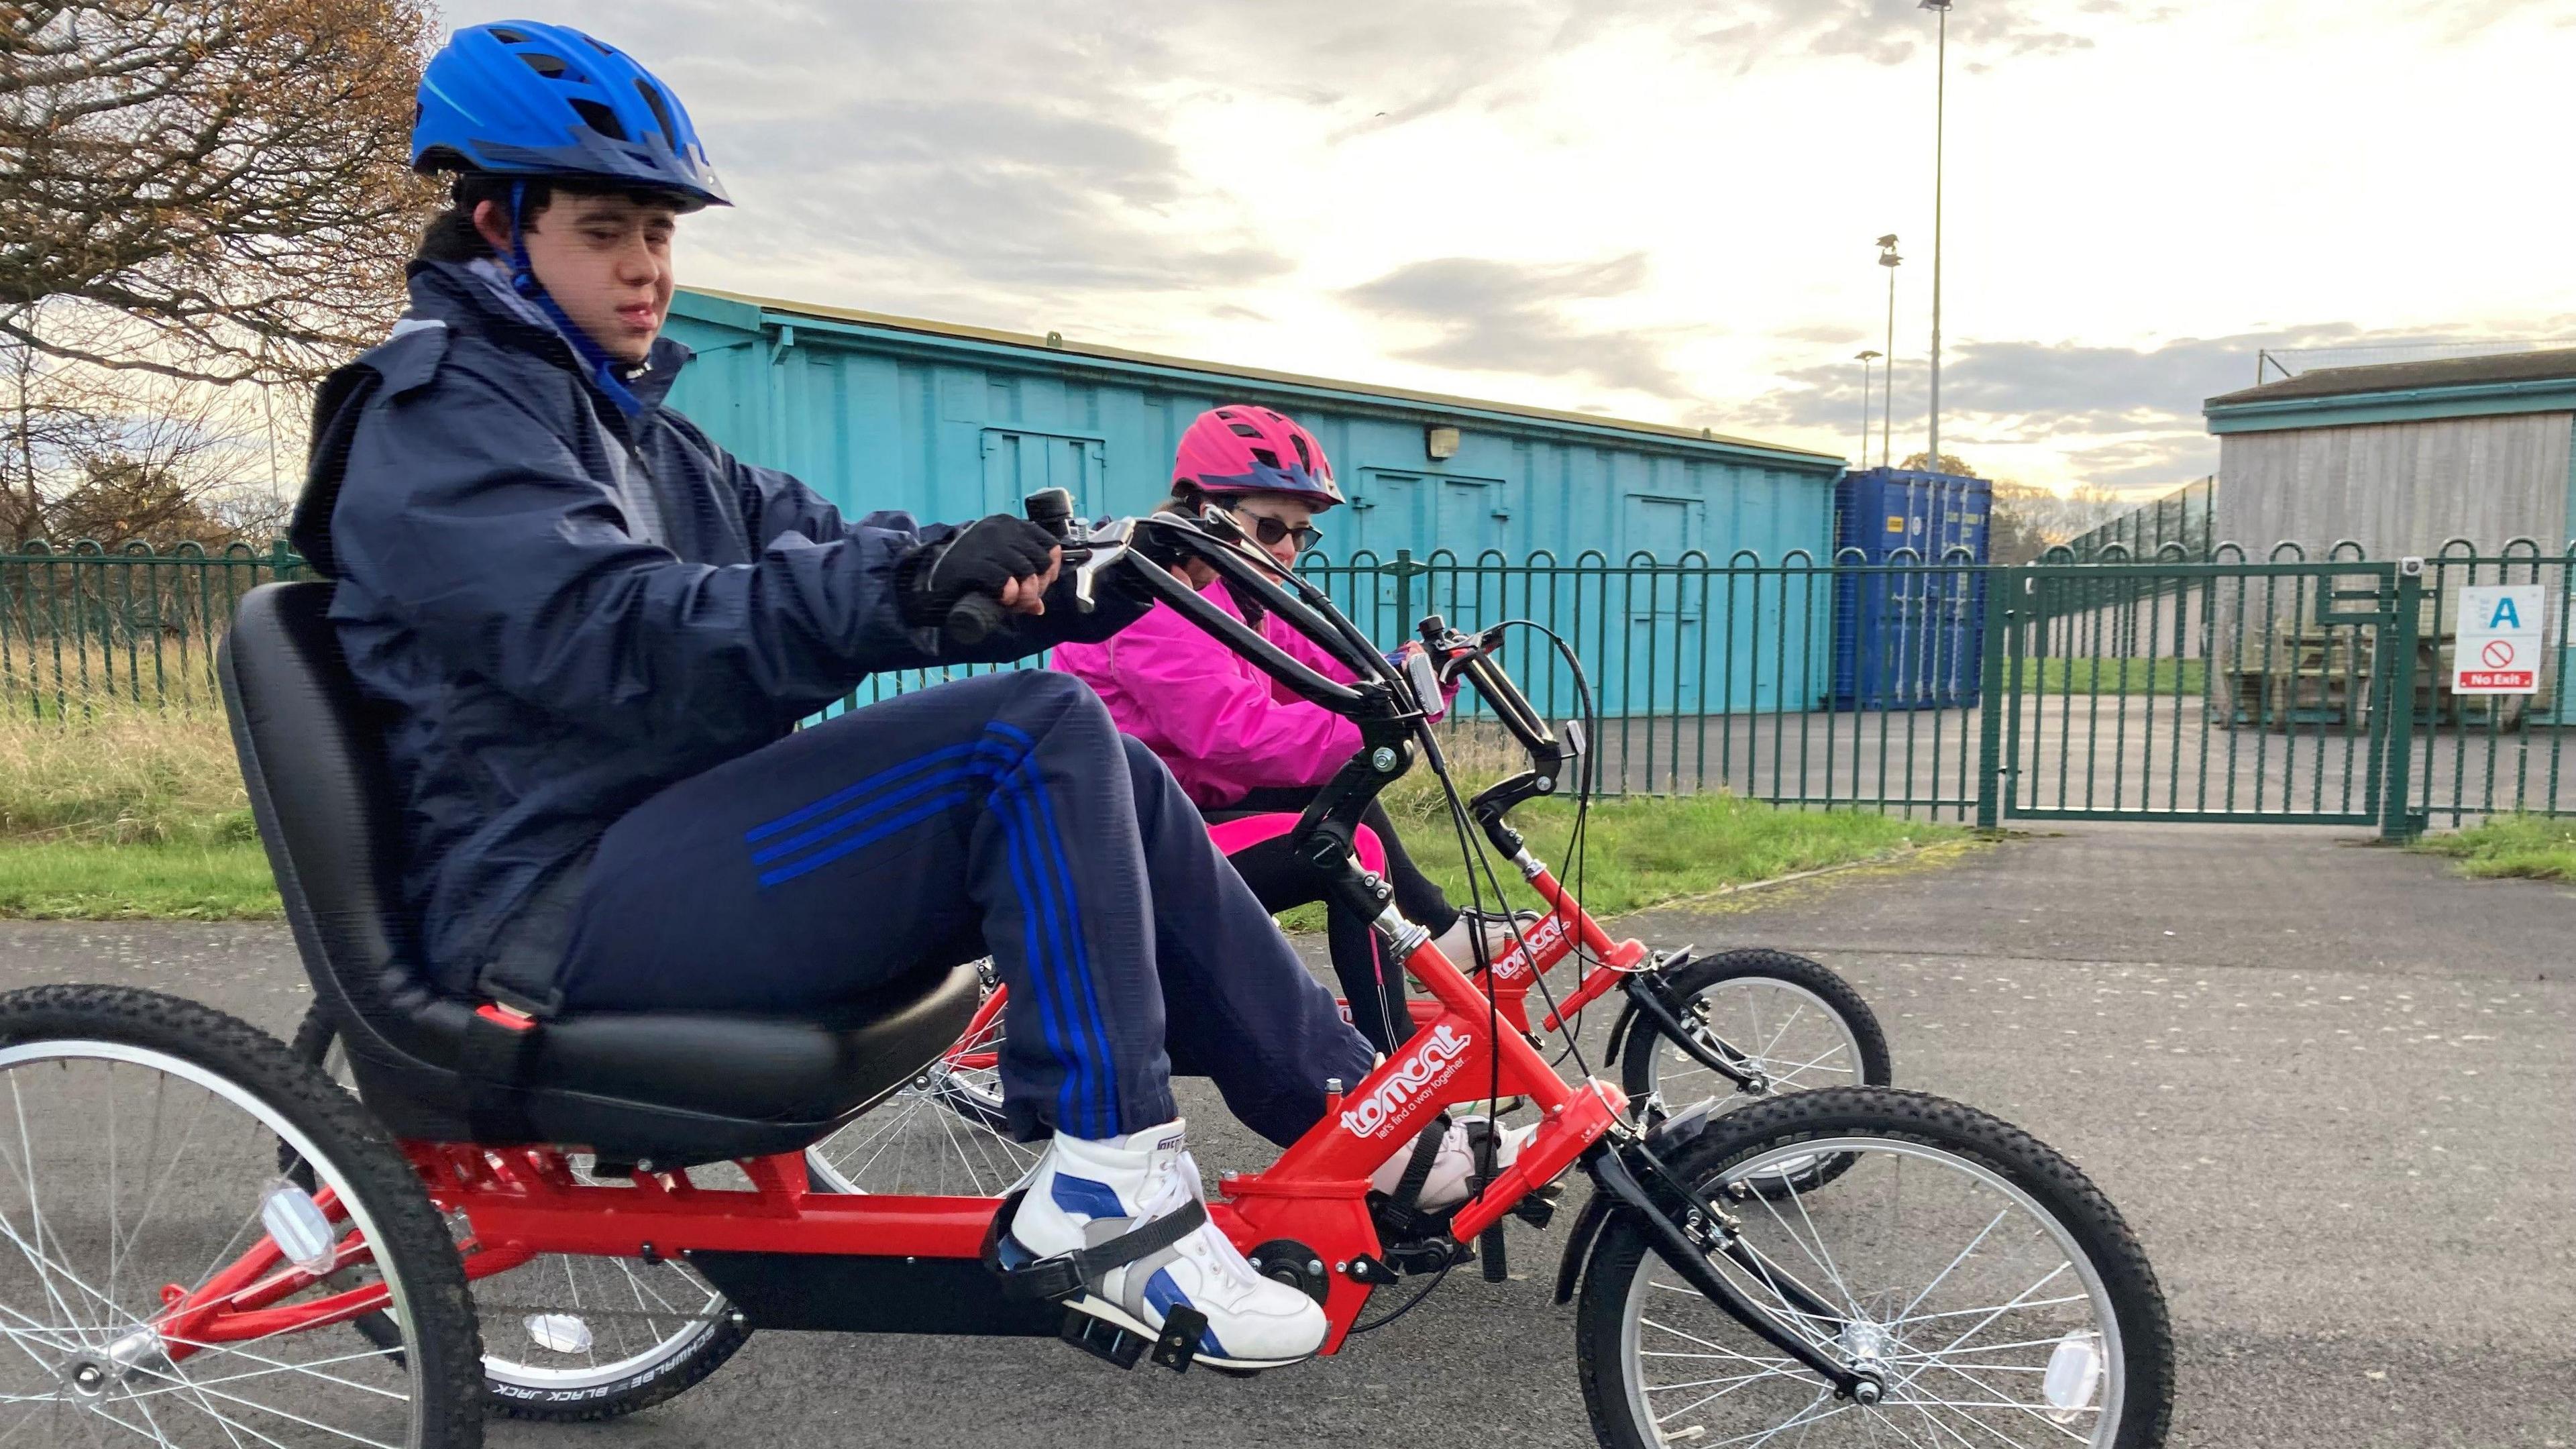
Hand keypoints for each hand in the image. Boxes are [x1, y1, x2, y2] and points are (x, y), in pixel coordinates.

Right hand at [915, 515, 1062, 622]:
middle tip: (1028, 598)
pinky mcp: (972, 564)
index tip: (1045, 581)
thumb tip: (1040, 606)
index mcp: (1007, 525)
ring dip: (1025, 593)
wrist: (931, 579)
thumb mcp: (999, 569)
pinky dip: (1008, 594)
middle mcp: (998, 530)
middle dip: (1039, 584)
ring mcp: (984, 545)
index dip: (1051, 566)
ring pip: (1024, 570)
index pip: (1047, 542)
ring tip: (1015, 602)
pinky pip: (1003, 580)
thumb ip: (1021, 582)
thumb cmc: (969, 573)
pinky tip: (1003, 598)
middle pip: (1039, 559)